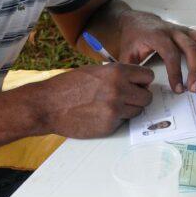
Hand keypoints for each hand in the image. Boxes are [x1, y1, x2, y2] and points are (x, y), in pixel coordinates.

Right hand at [27, 63, 154, 137]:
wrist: (47, 105)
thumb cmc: (68, 86)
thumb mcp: (95, 71)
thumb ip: (118, 75)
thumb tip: (137, 81)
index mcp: (117, 72)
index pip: (148, 76)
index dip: (142, 81)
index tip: (137, 85)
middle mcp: (119, 89)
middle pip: (147, 97)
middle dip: (139, 97)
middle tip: (126, 98)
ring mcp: (115, 109)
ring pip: (137, 111)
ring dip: (128, 109)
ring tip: (109, 106)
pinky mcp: (110, 125)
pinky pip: (123, 122)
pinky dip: (116, 120)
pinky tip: (100, 114)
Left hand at [116, 11, 195, 93]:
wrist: (137, 21)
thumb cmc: (133, 39)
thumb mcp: (127, 55)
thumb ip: (133, 72)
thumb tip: (143, 89)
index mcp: (157, 36)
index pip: (171, 54)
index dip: (176, 73)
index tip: (178, 89)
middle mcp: (174, 31)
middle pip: (192, 48)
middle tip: (195, 89)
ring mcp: (185, 31)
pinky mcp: (192, 33)